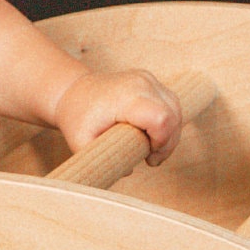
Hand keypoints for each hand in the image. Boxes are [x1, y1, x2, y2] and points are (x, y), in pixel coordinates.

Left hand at [54, 69, 185, 165]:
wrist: (73, 91)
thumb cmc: (77, 118)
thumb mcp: (82, 144)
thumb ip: (103, 160)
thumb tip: (129, 170)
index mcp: (125, 97)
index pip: (161, 119)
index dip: (162, 142)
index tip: (149, 156)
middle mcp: (141, 83)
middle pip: (173, 115)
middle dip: (168, 142)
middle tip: (151, 159)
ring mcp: (147, 79)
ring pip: (176, 109)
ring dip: (170, 133)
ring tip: (152, 148)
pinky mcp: (150, 81)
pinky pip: (170, 103)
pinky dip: (168, 122)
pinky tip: (153, 135)